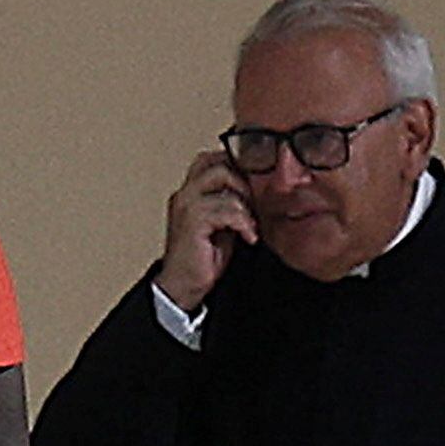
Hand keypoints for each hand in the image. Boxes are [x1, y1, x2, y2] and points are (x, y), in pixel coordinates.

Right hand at [159, 149, 254, 313]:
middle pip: (218, 162)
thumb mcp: (224, 222)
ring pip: (225, 179)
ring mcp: (186, 206)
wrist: (183, 287)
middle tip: (253, 206)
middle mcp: (184, 194)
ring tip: (250, 224)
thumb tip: (260, 188)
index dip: (237, 167)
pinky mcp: (192, 222)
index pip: (212, 158)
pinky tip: (247, 237)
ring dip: (245, 202)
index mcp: (189, 192)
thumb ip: (234, 202)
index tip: (254, 190)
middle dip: (243, 180)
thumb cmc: (203, 257)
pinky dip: (244, 222)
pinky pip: (227, 208)